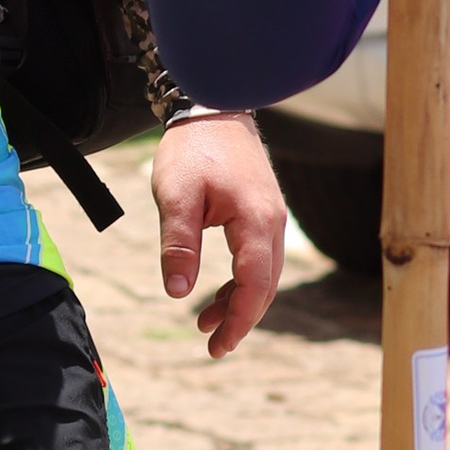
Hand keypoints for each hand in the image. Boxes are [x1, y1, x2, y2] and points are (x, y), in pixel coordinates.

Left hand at [150, 112, 284, 357]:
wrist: (214, 104)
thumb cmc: (192, 148)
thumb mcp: (176, 196)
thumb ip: (178, 245)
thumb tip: (178, 292)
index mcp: (256, 222)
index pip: (254, 286)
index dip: (238, 320)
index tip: (217, 345)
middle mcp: (273, 223)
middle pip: (265, 287)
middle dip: (241, 319)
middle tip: (212, 345)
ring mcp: (272, 217)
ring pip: (264, 275)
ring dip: (239, 302)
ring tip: (205, 323)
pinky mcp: (263, 212)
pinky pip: (259, 259)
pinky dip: (241, 281)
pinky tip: (215, 292)